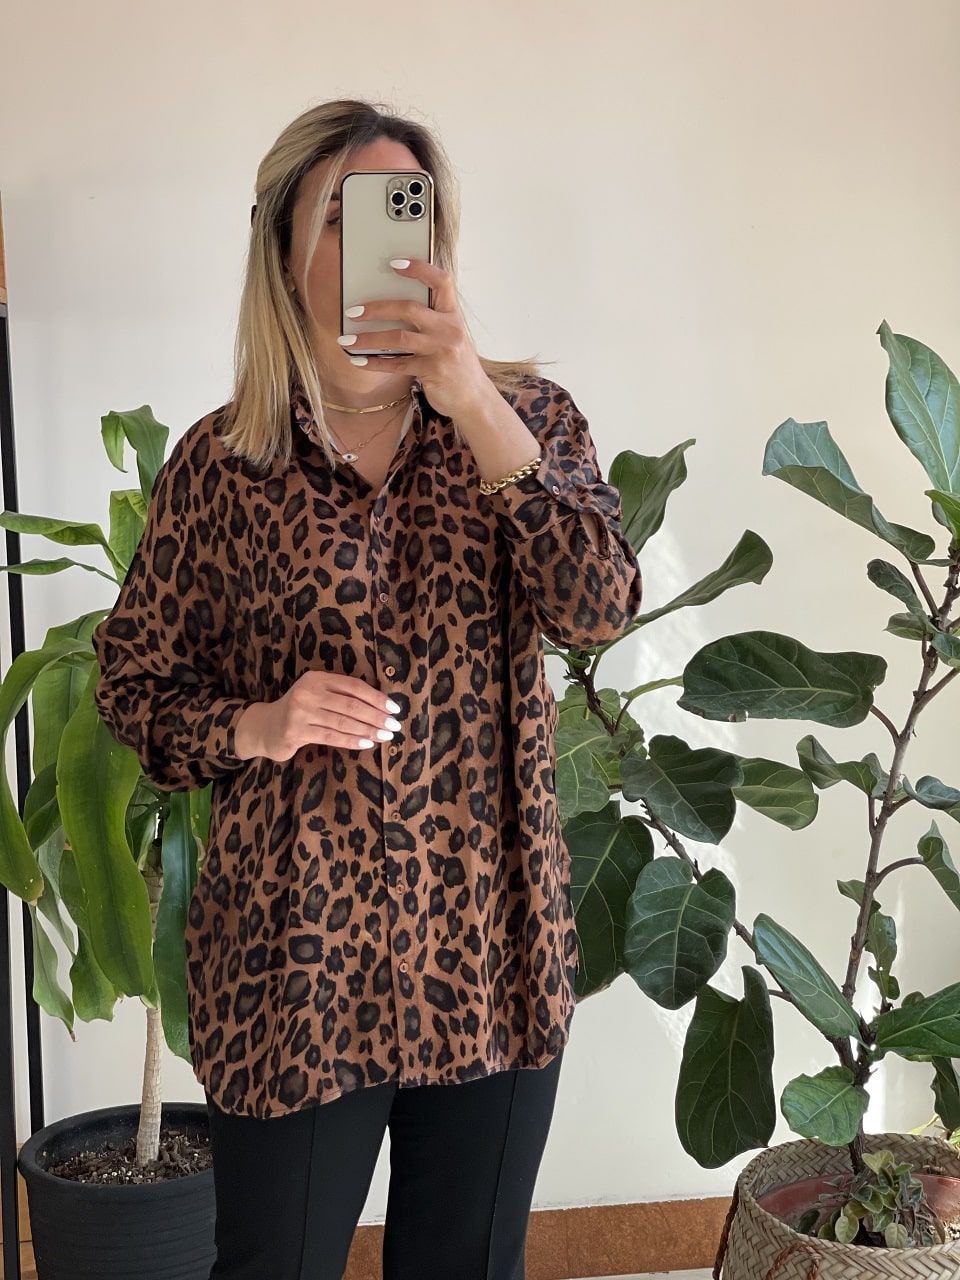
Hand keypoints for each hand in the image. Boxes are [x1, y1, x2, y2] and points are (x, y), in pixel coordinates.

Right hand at [234, 672, 402, 762]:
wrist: (266, 726)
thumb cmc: (301, 711)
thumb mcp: (318, 695)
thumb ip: (341, 696)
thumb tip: (381, 707)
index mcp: (318, 678)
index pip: (353, 686)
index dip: (376, 697)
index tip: (394, 709)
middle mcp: (308, 692)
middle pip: (351, 704)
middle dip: (376, 716)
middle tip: (394, 726)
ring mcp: (300, 712)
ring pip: (343, 722)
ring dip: (368, 730)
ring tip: (385, 736)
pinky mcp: (295, 732)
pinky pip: (331, 737)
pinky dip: (351, 741)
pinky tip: (366, 744)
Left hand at [337, 257, 490, 420]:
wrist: (474, 398)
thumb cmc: (455, 362)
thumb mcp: (449, 335)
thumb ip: (430, 320)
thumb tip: (388, 308)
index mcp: (453, 314)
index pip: (441, 281)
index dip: (419, 268)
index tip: (393, 263)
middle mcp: (449, 329)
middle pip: (409, 308)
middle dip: (376, 308)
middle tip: (352, 311)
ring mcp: (442, 350)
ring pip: (398, 338)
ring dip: (368, 338)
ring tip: (346, 341)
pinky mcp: (433, 371)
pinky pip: (397, 364)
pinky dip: (375, 363)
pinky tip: (358, 361)